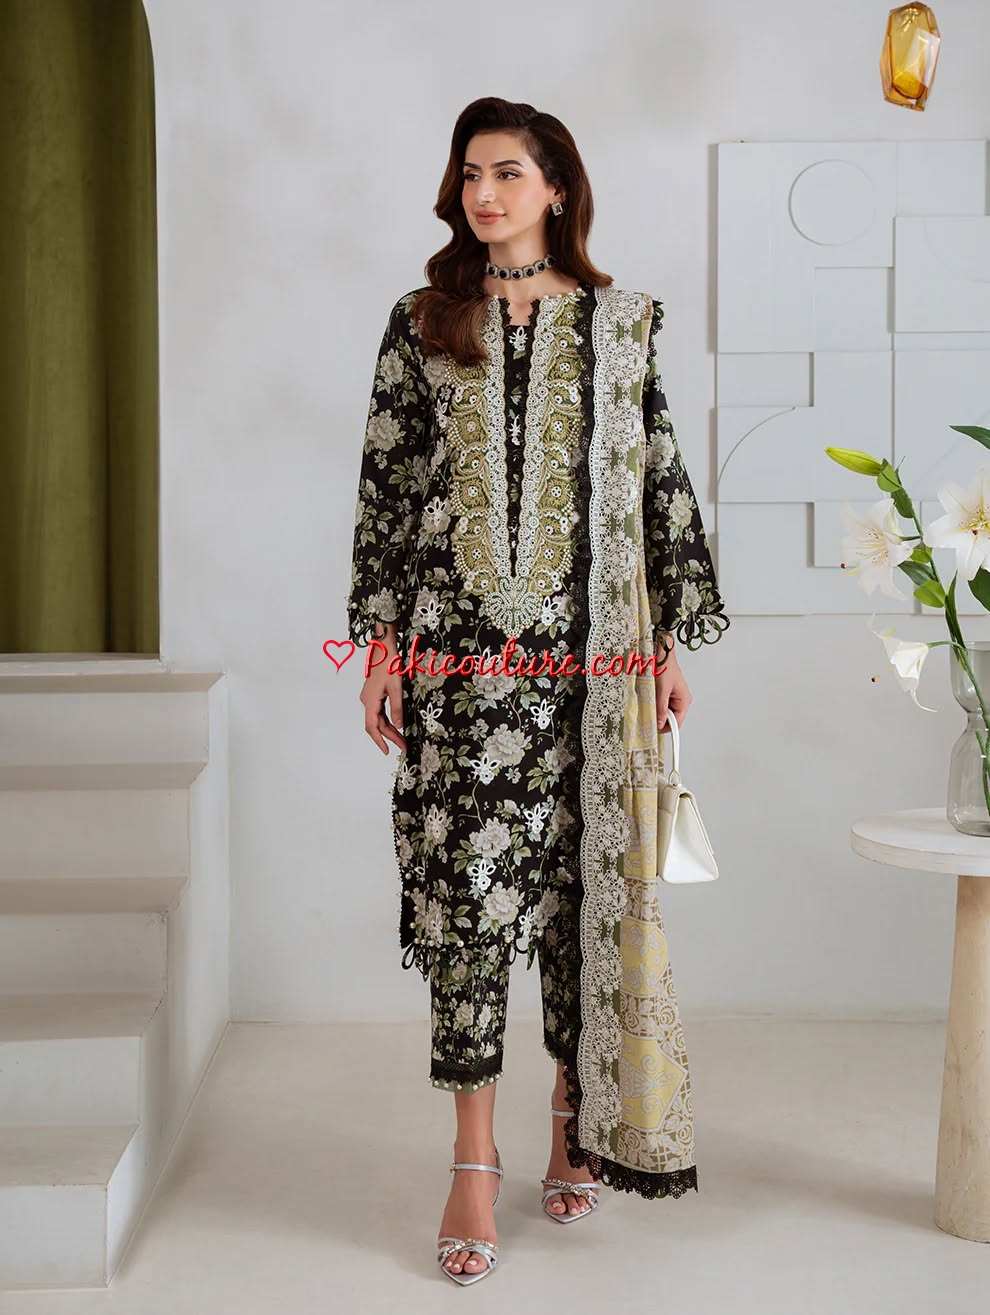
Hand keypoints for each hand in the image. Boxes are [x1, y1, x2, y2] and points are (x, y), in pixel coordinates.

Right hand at [360, 625, 406, 754]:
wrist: (383, 648)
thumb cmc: (389, 664)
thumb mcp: (396, 687)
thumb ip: (397, 707)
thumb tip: (399, 726)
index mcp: (370, 701)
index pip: (372, 727)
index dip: (379, 741)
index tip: (388, 751)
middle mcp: (367, 701)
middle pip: (377, 725)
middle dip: (390, 737)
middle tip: (404, 747)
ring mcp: (369, 698)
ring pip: (378, 719)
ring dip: (390, 729)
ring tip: (403, 739)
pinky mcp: (373, 694)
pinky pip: (379, 711)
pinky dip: (388, 720)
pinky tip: (397, 725)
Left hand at [655, 637, 692, 733]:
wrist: (661, 651)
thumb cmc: (665, 666)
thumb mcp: (661, 690)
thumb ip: (661, 708)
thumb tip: (660, 724)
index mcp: (684, 700)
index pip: (677, 722)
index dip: (666, 728)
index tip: (654, 732)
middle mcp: (681, 699)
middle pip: (670, 718)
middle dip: (659, 718)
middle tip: (647, 716)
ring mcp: (674, 696)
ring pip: (664, 711)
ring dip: (655, 710)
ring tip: (648, 703)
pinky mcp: (667, 692)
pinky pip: (661, 703)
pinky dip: (654, 703)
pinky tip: (649, 698)